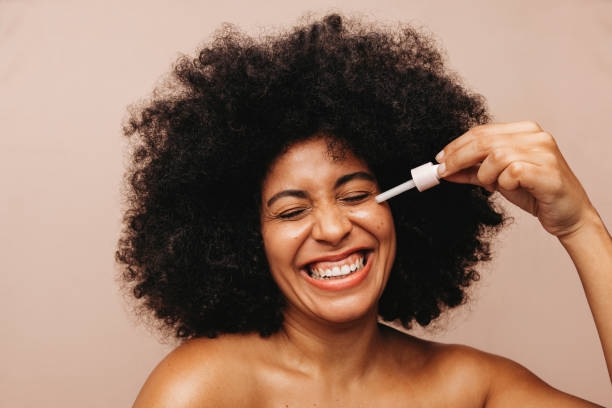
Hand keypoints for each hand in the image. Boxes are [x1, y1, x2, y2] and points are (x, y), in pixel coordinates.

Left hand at [435, 121, 596, 238]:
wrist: (568, 215)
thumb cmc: (536, 193)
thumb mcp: (498, 180)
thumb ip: (474, 172)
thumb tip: (445, 170)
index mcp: (524, 131)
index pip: (481, 132)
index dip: (456, 145)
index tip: (440, 160)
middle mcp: (535, 136)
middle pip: (483, 141)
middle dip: (458, 158)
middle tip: (443, 171)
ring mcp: (543, 152)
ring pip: (495, 156)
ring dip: (486, 175)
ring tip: (495, 186)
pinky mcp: (546, 170)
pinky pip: (510, 173)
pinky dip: (504, 184)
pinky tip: (513, 189)